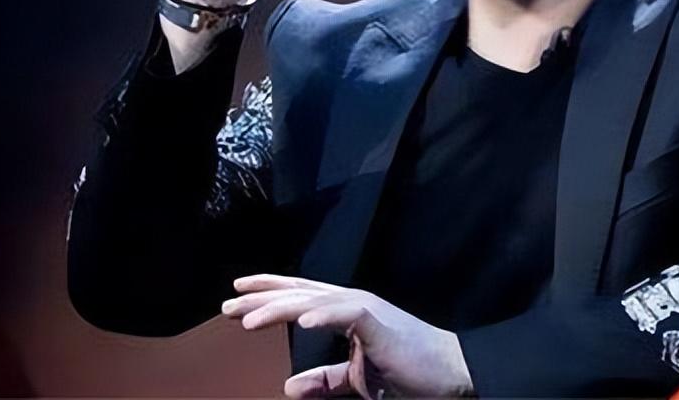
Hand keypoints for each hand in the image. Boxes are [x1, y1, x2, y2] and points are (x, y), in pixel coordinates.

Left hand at [223, 274, 474, 398]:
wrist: (452, 374)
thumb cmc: (409, 376)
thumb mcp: (357, 381)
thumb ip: (325, 379)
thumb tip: (289, 386)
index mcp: (346, 313)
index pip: (300, 296)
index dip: (268, 291)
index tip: (235, 295)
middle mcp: (352, 303)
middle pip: (298, 294)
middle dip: (261, 297)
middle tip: (226, 305)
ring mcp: (365, 309)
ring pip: (313, 301)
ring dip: (279, 308)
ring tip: (248, 320)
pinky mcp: (379, 322)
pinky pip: (345, 314)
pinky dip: (321, 316)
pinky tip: (299, 324)